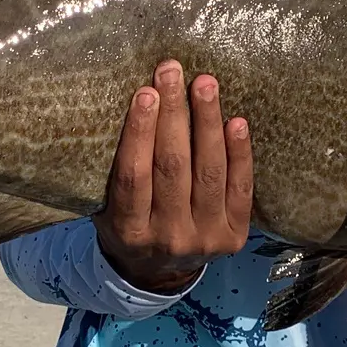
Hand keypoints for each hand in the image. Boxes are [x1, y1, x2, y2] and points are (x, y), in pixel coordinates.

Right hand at [93, 62, 252, 292]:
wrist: (157, 274)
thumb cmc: (126, 225)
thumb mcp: (106, 207)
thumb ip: (115, 171)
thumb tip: (129, 106)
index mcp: (129, 231)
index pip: (135, 175)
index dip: (140, 132)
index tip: (145, 93)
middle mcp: (169, 238)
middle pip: (173, 168)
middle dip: (173, 114)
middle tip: (172, 72)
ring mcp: (205, 239)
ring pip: (208, 172)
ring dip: (207, 123)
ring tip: (205, 84)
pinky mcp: (234, 236)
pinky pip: (240, 188)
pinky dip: (240, 153)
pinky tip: (236, 121)